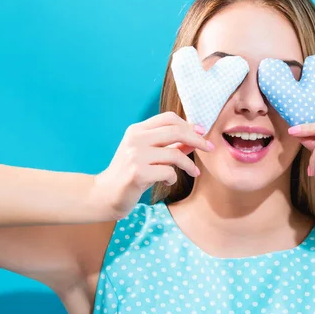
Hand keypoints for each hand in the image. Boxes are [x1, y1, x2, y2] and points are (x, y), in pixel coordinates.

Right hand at [91, 111, 213, 219]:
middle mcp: (135, 139)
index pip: (168, 118)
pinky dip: (173, 178)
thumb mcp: (148, 155)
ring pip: (175, 154)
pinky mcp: (137, 173)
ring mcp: (135, 155)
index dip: (188, 124)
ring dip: (189, 165)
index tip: (202, 133)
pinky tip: (167, 182)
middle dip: (197, 140)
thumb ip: (169, 146)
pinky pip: (168, 172)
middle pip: (176, 131)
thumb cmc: (129, 174)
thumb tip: (194, 140)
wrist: (105, 195)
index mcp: (136, 130)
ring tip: (194, 172)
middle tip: (209, 148)